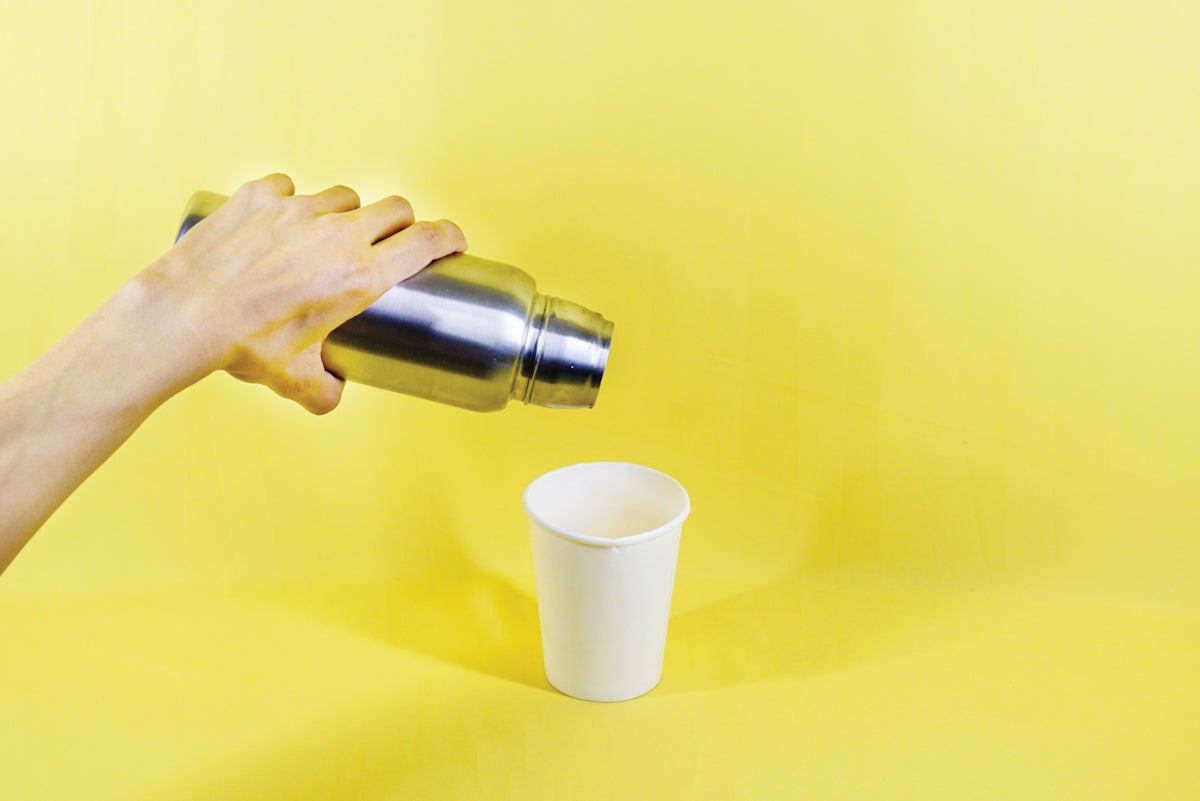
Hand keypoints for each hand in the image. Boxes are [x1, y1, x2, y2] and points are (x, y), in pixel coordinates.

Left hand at [143, 173, 466, 412]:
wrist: (184, 316)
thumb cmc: (243, 347)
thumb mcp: (295, 380)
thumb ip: (325, 391)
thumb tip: (334, 395)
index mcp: (360, 275)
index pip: (425, 240)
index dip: (449, 236)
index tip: (454, 241)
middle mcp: (337, 234)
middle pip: (394, 208)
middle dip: (403, 223)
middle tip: (394, 241)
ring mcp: (299, 208)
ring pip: (344, 197)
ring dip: (347, 213)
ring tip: (329, 236)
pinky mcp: (261, 196)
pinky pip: (291, 188)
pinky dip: (293, 204)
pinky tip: (281, 223)